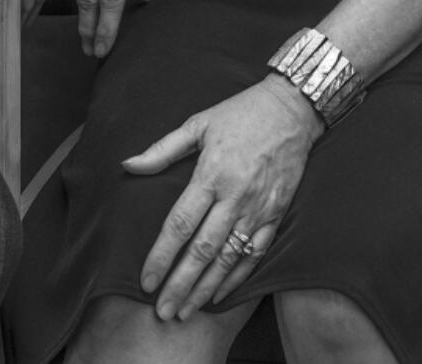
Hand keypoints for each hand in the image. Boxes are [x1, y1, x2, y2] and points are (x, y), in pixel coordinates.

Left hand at [123, 75, 323, 320]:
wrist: (292, 108)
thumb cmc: (241, 113)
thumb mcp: (199, 123)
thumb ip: (162, 149)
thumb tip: (128, 165)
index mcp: (212, 173)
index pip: (180, 224)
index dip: (161, 256)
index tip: (146, 281)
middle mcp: (235, 195)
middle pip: (202, 250)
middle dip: (180, 284)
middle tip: (162, 312)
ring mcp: (258, 207)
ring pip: (228, 258)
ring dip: (205, 288)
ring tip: (186, 311)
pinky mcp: (277, 212)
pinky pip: (256, 252)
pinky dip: (238, 276)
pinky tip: (220, 293)